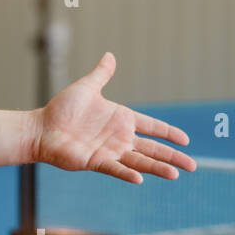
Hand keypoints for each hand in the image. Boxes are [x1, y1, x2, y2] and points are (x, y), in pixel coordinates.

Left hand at [31, 52, 195, 183]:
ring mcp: (109, 151)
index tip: (186, 140)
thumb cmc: (62, 109)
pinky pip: (115, 168)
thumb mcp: (86, 88)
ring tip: (175, 175)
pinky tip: (141, 179)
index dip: (168, 133)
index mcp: (121, 119)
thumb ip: (101, 74)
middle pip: (152, 148)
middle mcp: (119, 137)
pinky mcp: (96, 161)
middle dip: (172, 156)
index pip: (152, 126)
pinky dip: (127, 173)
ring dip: (157, 167)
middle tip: (193, 166)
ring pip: (139, 160)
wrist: (41, 128)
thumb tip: (110, 55)